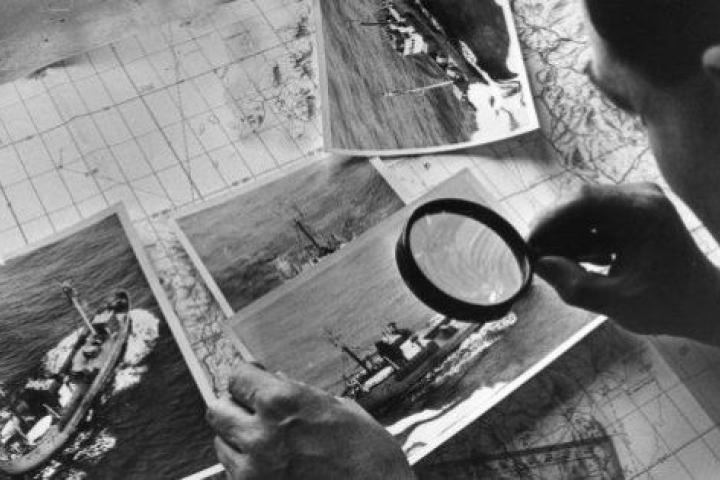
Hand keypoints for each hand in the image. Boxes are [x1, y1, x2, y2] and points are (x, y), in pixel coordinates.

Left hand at [207, 363, 414, 479]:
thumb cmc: (369, 453)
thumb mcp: (341, 408)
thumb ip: (300, 394)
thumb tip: (276, 380)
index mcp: (283, 401)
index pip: (236, 378)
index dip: (246, 379)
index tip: (251, 382)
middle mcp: (260, 433)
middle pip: (216, 411)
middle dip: (234, 408)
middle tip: (252, 412)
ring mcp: (253, 470)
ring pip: (221, 444)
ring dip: (237, 440)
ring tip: (267, 444)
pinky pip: (233, 474)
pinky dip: (245, 468)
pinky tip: (272, 467)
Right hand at [528, 182, 719, 341]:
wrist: (704, 304)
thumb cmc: (668, 305)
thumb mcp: (617, 303)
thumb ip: (574, 285)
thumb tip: (538, 264)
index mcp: (643, 212)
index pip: (583, 200)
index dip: (549, 220)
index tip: (529, 243)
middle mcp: (641, 198)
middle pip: (580, 202)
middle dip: (555, 230)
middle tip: (537, 257)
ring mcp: (638, 202)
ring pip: (584, 211)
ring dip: (567, 237)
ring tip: (562, 266)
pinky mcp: (633, 212)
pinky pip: (595, 218)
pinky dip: (582, 238)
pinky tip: (584, 262)